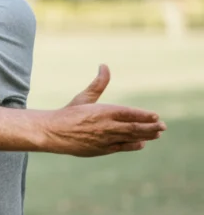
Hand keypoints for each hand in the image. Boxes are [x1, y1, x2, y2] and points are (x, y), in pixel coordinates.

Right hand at [45, 64, 165, 156]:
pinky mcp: (101, 149)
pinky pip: (122, 147)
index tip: (156, 116)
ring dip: (146, 136)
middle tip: (163, 127)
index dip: (143, 115)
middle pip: (133, 127)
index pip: (128, 113)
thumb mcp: (84, 98)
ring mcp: (104, 139)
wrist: (52, 132)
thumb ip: (98, 83)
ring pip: (130, 137)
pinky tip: (141, 143)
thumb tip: (104, 65)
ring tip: (157, 134)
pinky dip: (133, 145)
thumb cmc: (68, 113)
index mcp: (102, 111)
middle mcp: (105, 126)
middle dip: (150, 127)